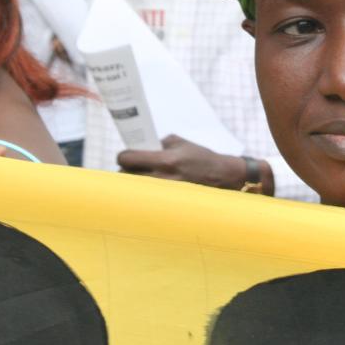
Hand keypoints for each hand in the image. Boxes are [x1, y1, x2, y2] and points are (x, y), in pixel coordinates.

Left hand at [117, 135, 273, 193]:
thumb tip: (146, 146)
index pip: (129, 159)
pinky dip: (146, 193)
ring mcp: (165, 192)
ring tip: (138, 179)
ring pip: (136, 190)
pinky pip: (149, 198)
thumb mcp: (182, 143)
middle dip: (125, 171)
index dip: (122, 157)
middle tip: (128, 168)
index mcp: (165, 160)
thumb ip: (161, 142)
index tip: (124, 156)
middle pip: (127, 177)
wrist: (222, 176)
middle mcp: (163, 177)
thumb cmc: (202, 158)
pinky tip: (149, 190)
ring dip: (134, 184)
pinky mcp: (169, 201)